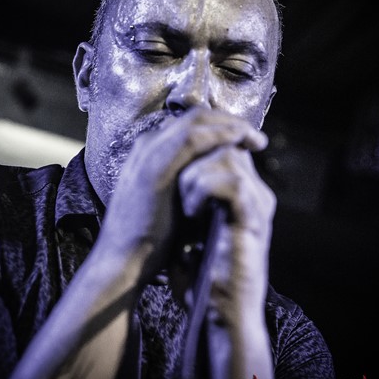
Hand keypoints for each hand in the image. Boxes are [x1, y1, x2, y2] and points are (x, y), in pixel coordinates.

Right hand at [97, 107, 271, 286]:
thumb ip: (189, 185)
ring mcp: (149, 153)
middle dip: (229, 121)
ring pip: (196, 121)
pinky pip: (193, 139)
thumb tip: (217, 181)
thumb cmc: (149, 240)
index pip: (190, 126)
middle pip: (195, 117)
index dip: (220, 128)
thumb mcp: (172, 203)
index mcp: (150, 153)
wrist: (123, 261)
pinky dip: (220, 135)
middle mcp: (148, 146)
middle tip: (254, 136)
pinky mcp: (155, 168)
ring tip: (255, 139)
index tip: (244, 141)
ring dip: (230, 124)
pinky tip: (240, 140)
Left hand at [177, 143, 275, 316]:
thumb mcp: (193, 232)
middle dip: (195, 157)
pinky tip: (193, 211)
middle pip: (226, 145)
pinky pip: (231, 182)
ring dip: (196, 175)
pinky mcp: (254, 219)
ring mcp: (256, 205)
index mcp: (242, 195)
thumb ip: (190, 204)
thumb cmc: (204, 278)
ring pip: (227, 156)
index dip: (199, 144)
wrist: (222, 314)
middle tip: (180, 189)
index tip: (175, 159)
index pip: (224, 148)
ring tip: (186, 204)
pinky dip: (204, 190)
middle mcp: (254, 194)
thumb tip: (170, 185)